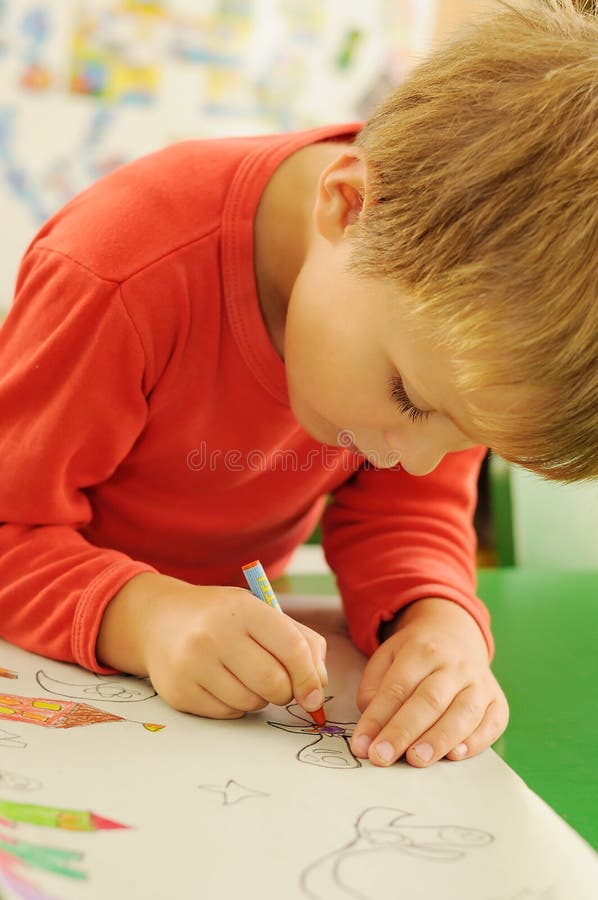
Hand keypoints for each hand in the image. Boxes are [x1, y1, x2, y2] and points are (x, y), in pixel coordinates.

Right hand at [97, 573, 326, 719]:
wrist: (160, 620)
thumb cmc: (222, 618)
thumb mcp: (261, 612)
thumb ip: (299, 640)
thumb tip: (318, 686)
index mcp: (243, 608)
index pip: (292, 648)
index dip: (310, 677)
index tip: (315, 696)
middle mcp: (214, 633)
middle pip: (274, 683)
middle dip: (286, 691)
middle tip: (279, 684)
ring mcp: (193, 664)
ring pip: (251, 703)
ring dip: (259, 698)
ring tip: (245, 677)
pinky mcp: (179, 691)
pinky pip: (227, 714)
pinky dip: (235, 705)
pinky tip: (223, 684)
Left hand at [350, 597, 507, 766]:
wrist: (456, 634)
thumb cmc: (415, 655)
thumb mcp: (387, 657)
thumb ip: (374, 690)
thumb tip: (371, 730)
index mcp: (421, 650)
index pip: (398, 687)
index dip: (379, 718)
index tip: (363, 746)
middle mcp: (454, 665)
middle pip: (430, 700)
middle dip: (405, 731)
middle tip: (384, 757)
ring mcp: (480, 682)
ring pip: (463, 713)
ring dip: (439, 740)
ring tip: (416, 760)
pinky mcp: (498, 701)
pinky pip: (491, 723)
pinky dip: (475, 742)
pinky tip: (455, 755)